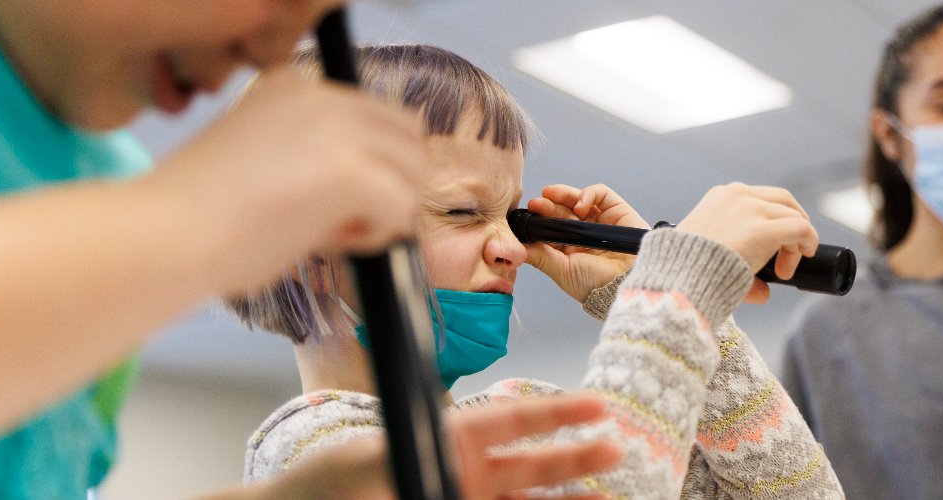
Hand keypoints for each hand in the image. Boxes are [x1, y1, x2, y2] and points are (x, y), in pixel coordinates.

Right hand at [142, 70, 427, 295]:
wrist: (167, 235)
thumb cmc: (201, 216)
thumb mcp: (263, 158)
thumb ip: (315, 155)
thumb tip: (376, 186)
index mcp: (295, 86)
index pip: (377, 117)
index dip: (368, 167)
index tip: (321, 199)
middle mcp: (320, 95)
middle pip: (407, 138)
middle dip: (389, 185)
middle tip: (339, 221)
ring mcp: (337, 129)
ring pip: (412, 172)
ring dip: (385, 211)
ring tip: (330, 233)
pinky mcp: (350, 170)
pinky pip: (402, 208)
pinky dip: (379, 235)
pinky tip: (332, 243)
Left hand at [227, 395, 621, 499]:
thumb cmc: (326, 487)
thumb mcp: (368, 470)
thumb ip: (417, 468)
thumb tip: (457, 483)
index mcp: (446, 441)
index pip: (509, 421)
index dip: (554, 414)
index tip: (595, 407)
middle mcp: (463, 473)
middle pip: (530, 466)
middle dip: (574, 458)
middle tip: (616, 450)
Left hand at [525, 184, 645, 301]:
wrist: (625, 282)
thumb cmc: (595, 283)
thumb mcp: (561, 270)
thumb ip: (539, 256)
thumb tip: (516, 247)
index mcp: (570, 249)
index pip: (551, 227)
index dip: (539, 219)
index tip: (527, 214)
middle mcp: (584, 233)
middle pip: (562, 211)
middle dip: (547, 205)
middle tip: (536, 203)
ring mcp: (600, 220)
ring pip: (578, 199)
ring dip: (562, 195)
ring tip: (551, 194)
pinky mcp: (616, 210)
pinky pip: (600, 194)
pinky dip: (588, 194)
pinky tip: (581, 205)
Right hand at [676, 183, 818, 303]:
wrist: (678, 280)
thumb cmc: (686, 271)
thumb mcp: (710, 257)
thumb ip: (739, 267)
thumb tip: (763, 293)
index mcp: (720, 198)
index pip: (759, 200)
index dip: (772, 223)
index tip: (768, 252)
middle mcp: (737, 196)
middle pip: (782, 200)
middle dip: (792, 224)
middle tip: (788, 254)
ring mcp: (751, 209)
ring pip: (793, 215)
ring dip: (796, 242)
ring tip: (785, 269)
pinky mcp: (762, 229)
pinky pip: (800, 228)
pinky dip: (808, 242)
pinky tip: (803, 258)